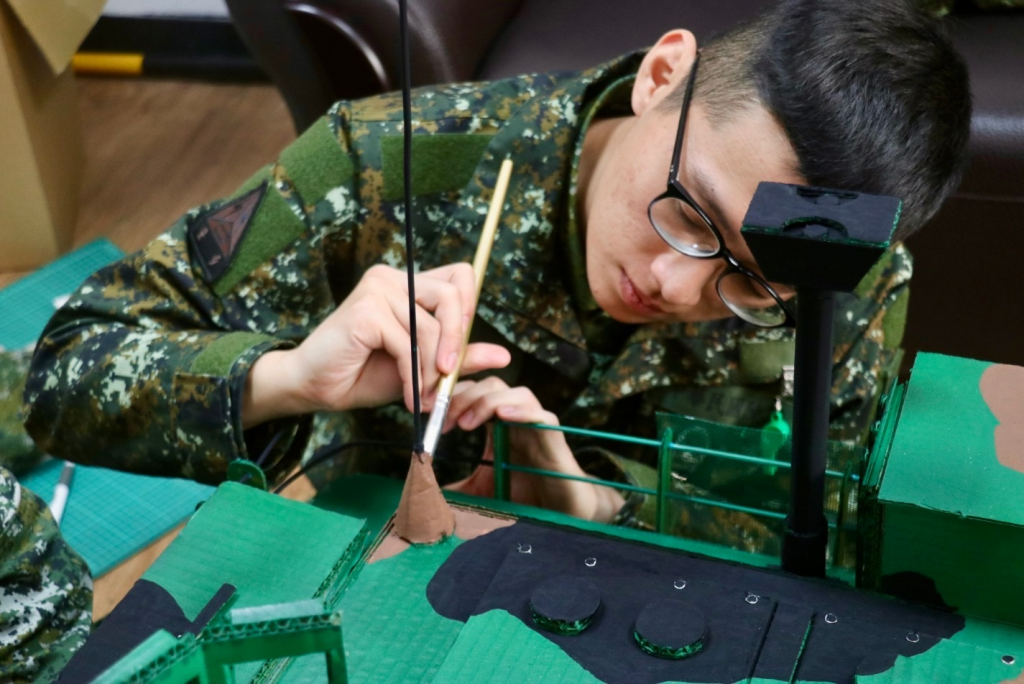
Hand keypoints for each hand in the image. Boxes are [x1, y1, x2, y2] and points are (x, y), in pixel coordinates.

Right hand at [243, 263, 510, 426]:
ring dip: (432, 371)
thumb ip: (460, 358)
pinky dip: (414, 375)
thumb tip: (505, 356)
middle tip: (448, 379)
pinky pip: (408, 343)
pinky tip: (408, 396)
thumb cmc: (363, 374)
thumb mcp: (424, 368)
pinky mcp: (366, 309)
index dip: (469, 308)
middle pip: (453, 295)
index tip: (460, 348)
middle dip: (457, 342)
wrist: (314, 387)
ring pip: (431, 328)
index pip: (461, 276)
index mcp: (410, 285)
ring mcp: (379, 289)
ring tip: (424, 398)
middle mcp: (395, 278)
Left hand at [442, 377, 624, 522]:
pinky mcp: (556, 440)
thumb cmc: (525, 500)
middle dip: (463, 396)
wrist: (564, 517)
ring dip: (488, 401)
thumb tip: (419, 491)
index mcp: (497, 425)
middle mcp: (517, 419)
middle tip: (443, 420)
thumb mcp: (479, 493)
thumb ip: (453, 487)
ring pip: (517, 392)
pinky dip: (521, 410)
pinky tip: (501, 416)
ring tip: (466, 423)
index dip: (448, 395)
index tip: (425, 411)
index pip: (473, 391)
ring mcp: (538, 426)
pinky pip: (542, 415)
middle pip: (491, 385)